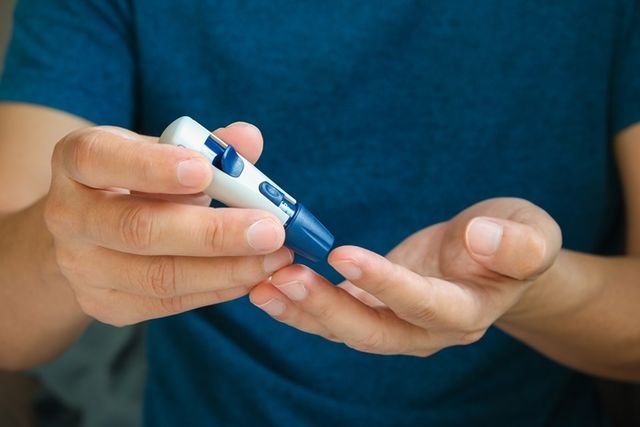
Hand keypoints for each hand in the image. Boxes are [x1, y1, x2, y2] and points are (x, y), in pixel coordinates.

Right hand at [44, 123, 292, 325]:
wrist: (93, 230)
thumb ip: (207, 146)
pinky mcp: (105, 304)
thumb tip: (250, 139)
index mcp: (77, 160)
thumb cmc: (138, 178)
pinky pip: (169, 302)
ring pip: (158, 276)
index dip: (152, 167)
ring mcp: (81, 267)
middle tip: (271, 229)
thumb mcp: (163, 151)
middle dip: (213, 232)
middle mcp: (69, 215)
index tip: (205, 171)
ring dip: (226, 269)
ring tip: (275, 258)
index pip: (99, 159)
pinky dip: (218, 289)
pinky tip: (252, 275)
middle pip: (138, 229)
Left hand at [249, 198, 560, 355]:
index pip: (424, 305)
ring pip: (347, 329)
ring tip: (261, 285)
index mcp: (468, 310)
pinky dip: (304, 305)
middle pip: (374, 331)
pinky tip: (271, 287)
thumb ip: (517, 243)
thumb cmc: (515, 239)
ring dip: (304, 310)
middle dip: (327, 307)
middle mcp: (429, 330)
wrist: (498, 260)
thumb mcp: (532, 232)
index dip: (385, 284)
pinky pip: (338, 316)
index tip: (344, 256)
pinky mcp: (377, 311)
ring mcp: (400, 326)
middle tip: (283, 277)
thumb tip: (483, 238)